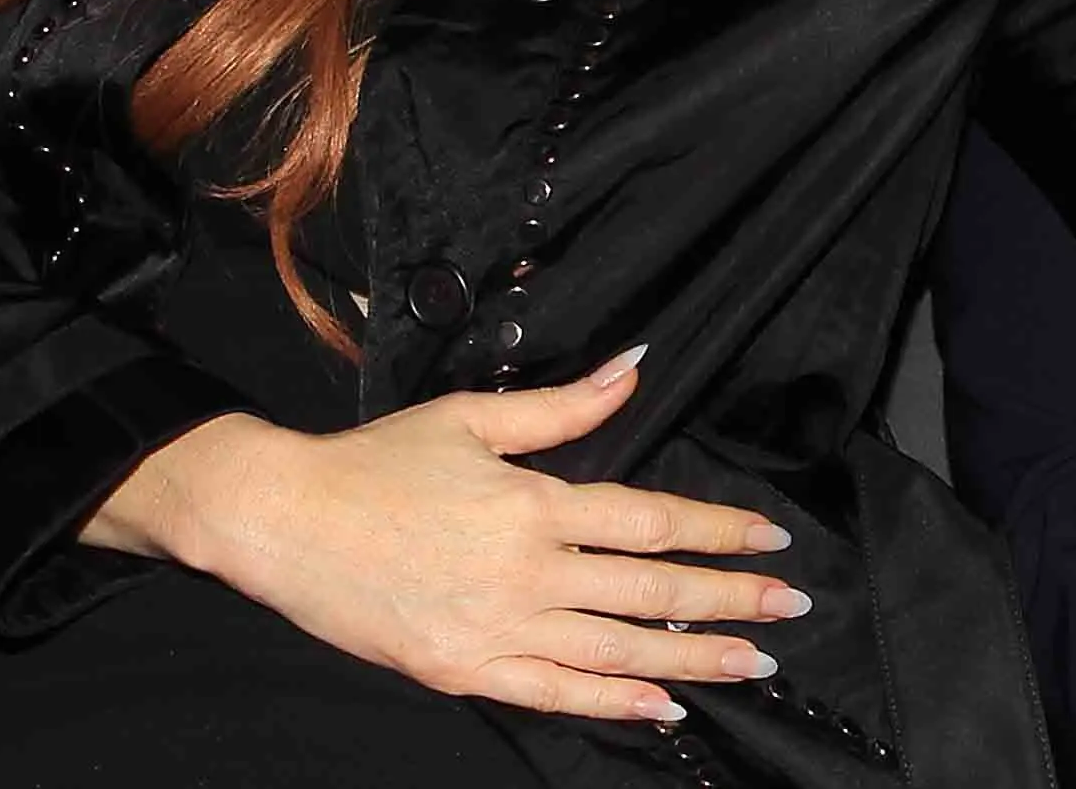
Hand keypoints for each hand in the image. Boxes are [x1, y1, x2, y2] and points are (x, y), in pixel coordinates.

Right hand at [96, 350, 806, 722]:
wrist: (283, 521)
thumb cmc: (375, 463)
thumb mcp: (472, 418)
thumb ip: (564, 406)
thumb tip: (636, 366)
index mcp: (534, 504)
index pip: (652, 519)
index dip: (718, 531)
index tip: (771, 538)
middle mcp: (526, 572)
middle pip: (651, 592)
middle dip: (731, 600)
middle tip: (792, 605)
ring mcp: (497, 629)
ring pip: (617, 652)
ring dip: (693, 660)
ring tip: (752, 663)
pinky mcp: (464, 671)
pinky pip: (555, 694)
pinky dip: (614, 704)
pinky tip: (661, 708)